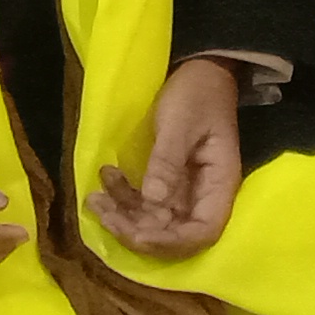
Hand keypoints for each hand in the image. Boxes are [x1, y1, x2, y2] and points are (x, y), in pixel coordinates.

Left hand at [88, 55, 243, 256]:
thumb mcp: (179, 123)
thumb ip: (167, 161)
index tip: (136, 234)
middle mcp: (205, 196)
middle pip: (174, 234)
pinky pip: (146, 203)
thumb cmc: (196, 94)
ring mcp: (186, 191)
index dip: (171, 243)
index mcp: (219, 184)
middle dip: (137, 231)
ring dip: (124, 216)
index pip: (202, 233)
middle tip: (103, 213)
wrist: (200, 72)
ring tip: (94, 198)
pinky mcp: (168, 183)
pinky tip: (104, 179)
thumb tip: (152, 200)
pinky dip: (123, 199)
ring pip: (155, 221)